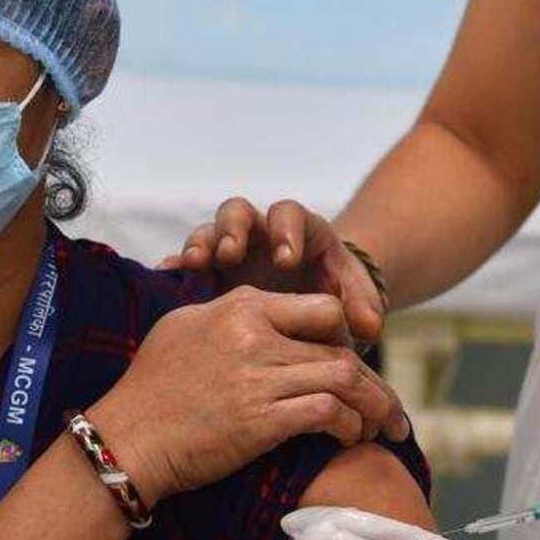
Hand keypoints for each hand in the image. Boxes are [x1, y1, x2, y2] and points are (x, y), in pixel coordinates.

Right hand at [87, 288, 408, 504]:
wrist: (126, 438)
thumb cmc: (149, 385)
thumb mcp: (184, 327)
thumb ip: (226, 313)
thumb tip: (256, 312)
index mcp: (241, 306)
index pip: (321, 309)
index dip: (346, 337)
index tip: (354, 362)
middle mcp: (256, 336)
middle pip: (340, 348)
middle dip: (374, 381)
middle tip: (388, 406)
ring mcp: (260, 378)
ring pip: (344, 379)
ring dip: (373, 405)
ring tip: (385, 426)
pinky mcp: (261, 420)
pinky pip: (326, 414)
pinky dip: (347, 426)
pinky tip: (350, 437)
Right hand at [159, 197, 385, 342]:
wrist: (309, 308)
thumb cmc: (334, 297)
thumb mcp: (351, 299)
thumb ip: (361, 306)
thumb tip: (372, 328)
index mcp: (296, 230)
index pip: (288, 215)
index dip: (286, 233)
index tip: (287, 260)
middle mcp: (259, 233)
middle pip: (238, 212)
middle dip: (234, 229)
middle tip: (230, 253)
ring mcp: (229, 251)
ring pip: (207, 232)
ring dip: (201, 243)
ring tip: (192, 263)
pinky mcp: (208, 273)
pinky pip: (185, 261)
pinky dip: (176, 265)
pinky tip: (167, 277)